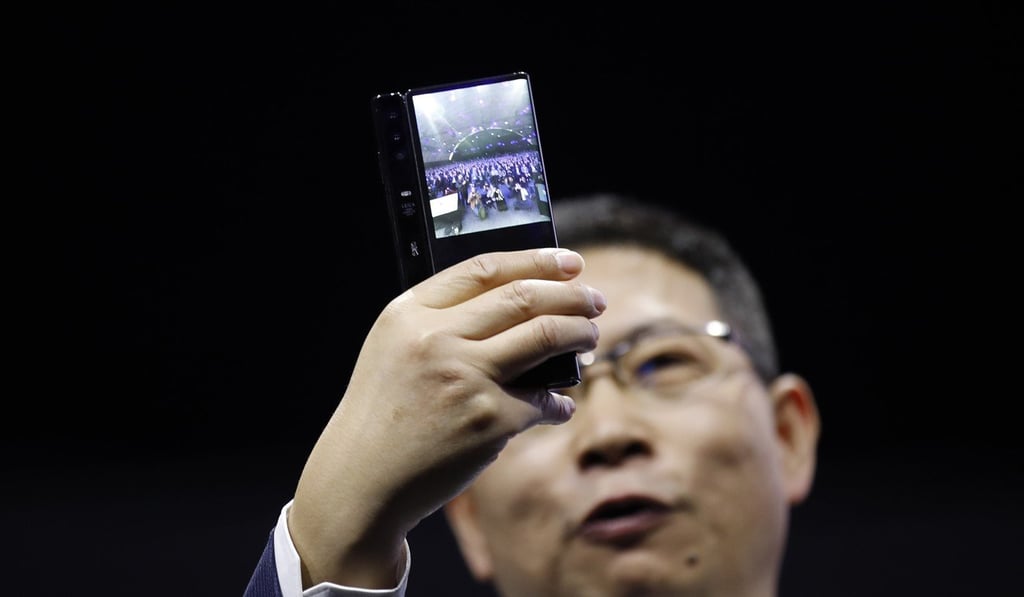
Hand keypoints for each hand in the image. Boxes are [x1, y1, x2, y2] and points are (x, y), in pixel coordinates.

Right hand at [289, 248, 604, 588]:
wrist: (362, 479)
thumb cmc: (385, 412)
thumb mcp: (396, 349)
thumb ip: (442, 319)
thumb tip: (524, 301)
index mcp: (410, 314)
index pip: (485, 269)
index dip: (536, 261)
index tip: (569, 262)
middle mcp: (436, 339)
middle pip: (524, 298)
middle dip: (572, 295)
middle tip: (595, 299)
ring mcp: (464, 378)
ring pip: (546, 336)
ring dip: (580, 334)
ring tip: (590, 337)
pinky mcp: (488, 420)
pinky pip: (543, 400)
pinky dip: (558, 403)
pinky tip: (559, 405)